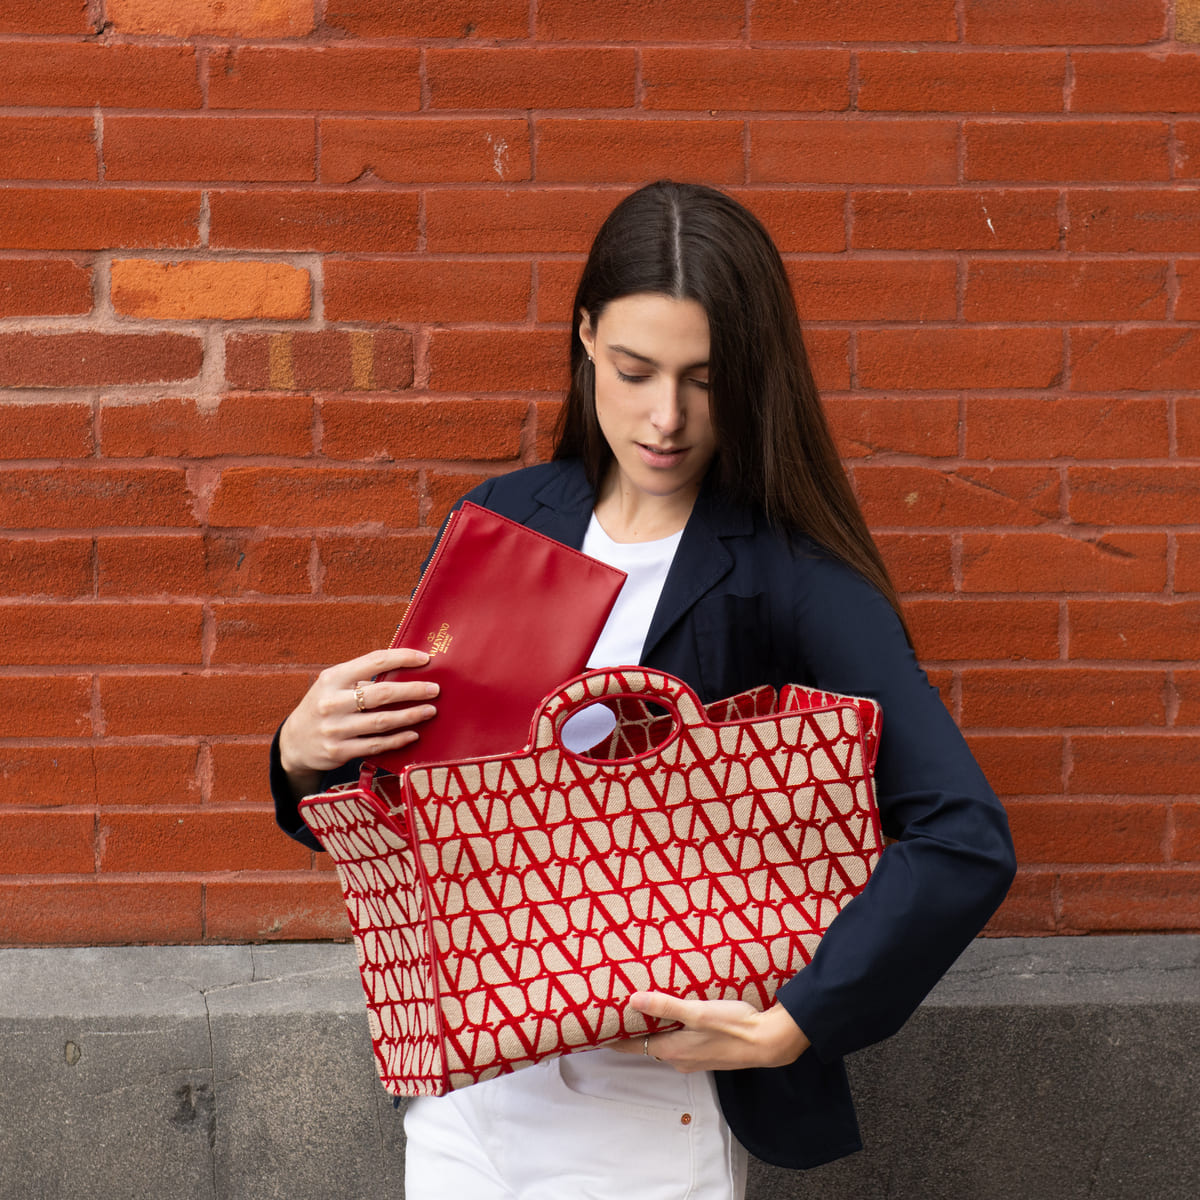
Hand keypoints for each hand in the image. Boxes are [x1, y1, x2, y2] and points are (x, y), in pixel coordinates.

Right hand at [278, 647, 438, 795]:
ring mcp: (335, 728)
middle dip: (413, 690)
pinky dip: (397, 740)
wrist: (294, 742)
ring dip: (411, 716)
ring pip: (382, 721)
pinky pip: (376, 745)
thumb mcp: (334, 684)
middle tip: (434, 689)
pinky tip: (414, 734)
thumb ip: (362, 677)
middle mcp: (332, 702)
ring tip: (430, 710)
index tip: (425, 659)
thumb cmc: (324, 705)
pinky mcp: (339, 751)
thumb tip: (407, 669)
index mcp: (333, 678)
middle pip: (382, 693)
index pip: (374, 661)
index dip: (403, 658)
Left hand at [611, 992, 810, 1073]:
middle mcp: (680, 1058)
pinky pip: (679, 1041)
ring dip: (651, 1028)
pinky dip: (670, 1029)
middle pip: (646, 1044)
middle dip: (630, 1029)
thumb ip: (666, 1006)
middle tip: (614, 1011)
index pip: (632, 1046)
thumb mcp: (697, 1012)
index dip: (612, 1038)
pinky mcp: (707, 1051)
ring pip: (663, 1042)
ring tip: (639, 1009)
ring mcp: (694, 1057)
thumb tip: (633, 1000)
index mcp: (673, 1050)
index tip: (594, 1029)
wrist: (768, 1042)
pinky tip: (674, 1015)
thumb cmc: (734, 1026)